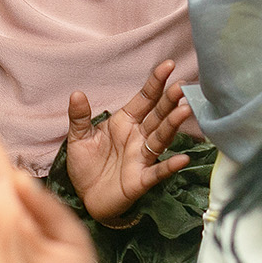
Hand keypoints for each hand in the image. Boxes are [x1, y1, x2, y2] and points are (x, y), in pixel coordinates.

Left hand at [65, 59, 193, 222]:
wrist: (85, 197)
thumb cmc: (86, 164)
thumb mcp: (79, 137)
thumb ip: (79, 116)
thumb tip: (76, 93)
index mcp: (125, 122)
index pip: (144, 99)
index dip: (156, 83)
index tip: (168, 65)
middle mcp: (138, 137)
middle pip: (157, 115)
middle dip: (169, 100)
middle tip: (182, 85)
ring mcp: (142, 158)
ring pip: (161, 138)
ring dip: (173, 125)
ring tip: (184, 110)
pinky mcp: (141, 180)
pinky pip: (157, 172)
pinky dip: (170, 166)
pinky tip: (182, 159)